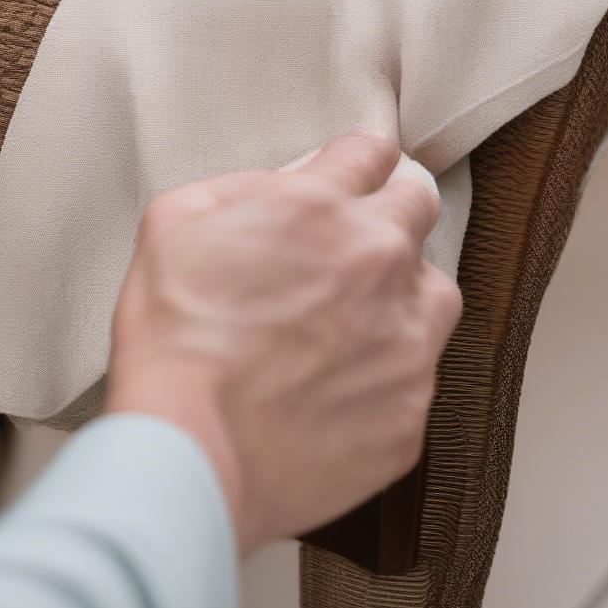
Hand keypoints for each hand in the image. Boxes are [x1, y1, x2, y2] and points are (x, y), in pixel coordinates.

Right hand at [104, 131, 461, 556]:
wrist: (188, 454)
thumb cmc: (172, 340)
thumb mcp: (174, 224)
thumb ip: (240, 186)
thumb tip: (286, 181)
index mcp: (321, 209)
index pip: (370, 152)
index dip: (358, 159)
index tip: (354, 172)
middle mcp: (379, 263)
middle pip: (419, 205)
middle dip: (390, 210)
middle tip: (352, 242)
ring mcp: (406, 339)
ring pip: (435, 291)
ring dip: (403, 292)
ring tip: (352, 322)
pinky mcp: (410, 409)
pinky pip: (417, 374)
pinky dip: (387, 372)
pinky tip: (337, 387)